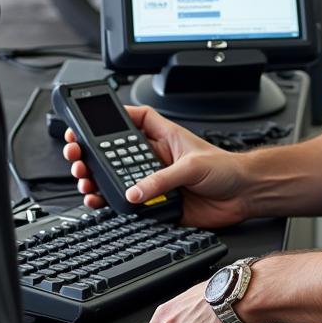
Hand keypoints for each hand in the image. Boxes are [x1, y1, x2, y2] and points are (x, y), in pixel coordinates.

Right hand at [62, 104, 249, 229]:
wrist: (245, 195)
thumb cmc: (226, 169)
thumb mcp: (192, 166)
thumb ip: (161, 179)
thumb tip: (135, 191)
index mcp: (163, 138)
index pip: (131, 121)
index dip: (109, 118)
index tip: (88, 119)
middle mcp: (155, 159)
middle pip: (115, 153)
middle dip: (92, 153)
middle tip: (76, 154)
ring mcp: (155, 181)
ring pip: (118, 179)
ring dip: (98, 179)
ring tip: (84, 178)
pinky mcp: (159, 205)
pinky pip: (131, 205)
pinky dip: (114, 205)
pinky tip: (101, 202)